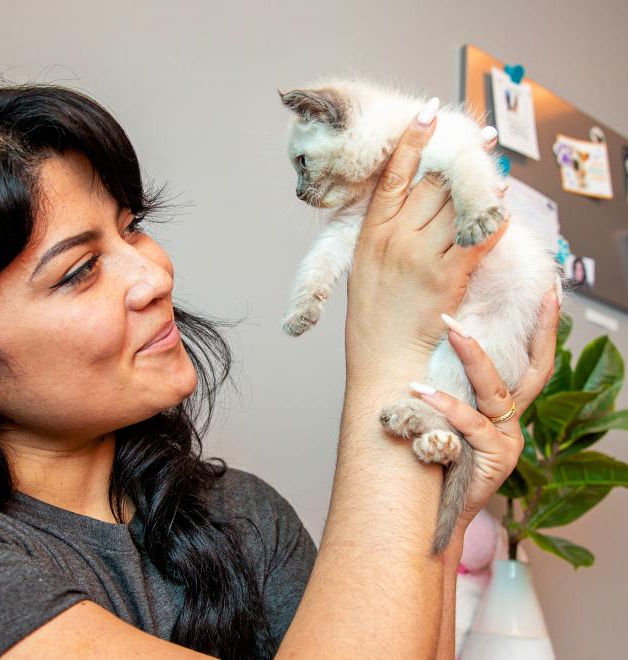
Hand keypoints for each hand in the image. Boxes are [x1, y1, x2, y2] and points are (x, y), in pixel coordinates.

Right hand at [346, 103, 508, 380]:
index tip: (429, 114)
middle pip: (431, 183)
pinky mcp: (448, 277)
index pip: (393, 176)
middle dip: (457, 157)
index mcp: (371, 234)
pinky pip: (476, 237)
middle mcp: (395, 240)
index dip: (412, 141)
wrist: (384, 361)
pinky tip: (499, 200)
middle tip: (478, 136)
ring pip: (456, 204)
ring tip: (493, 163)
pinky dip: (490, 217)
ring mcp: (422, 257)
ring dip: (478, 182)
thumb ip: (382, 234)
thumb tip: (407, 204)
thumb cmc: (372, 319)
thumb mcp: (361, 268)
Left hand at [412, 285, 560, 534]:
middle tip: (528, 294)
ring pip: (495, 391)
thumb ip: (453, 385)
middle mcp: (513, 421)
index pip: (533, 360)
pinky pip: (470, 423)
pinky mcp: (494, 458)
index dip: (544, 327)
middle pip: (532, 369)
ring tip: (451, 329)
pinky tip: (421, 390)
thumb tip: (436, 339)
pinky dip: (446, 404)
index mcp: (506, 408)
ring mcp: (507, 440)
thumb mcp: (449, 415)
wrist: (435, 511)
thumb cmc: (439, 458)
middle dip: (534, 330)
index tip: (549, 291)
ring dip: (472, 357)